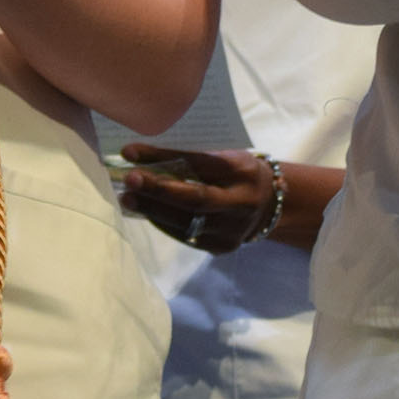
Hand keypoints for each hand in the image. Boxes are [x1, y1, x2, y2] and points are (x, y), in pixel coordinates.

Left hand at [118, 145, 278, 253]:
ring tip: (128, 197)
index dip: (164, 157)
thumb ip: (198, 157)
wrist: (271, 205)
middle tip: (129, 179)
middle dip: (158, 189)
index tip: (131, 151)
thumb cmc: (240, 172)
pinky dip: (162, 221)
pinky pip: (185, 236)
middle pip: (195, 199)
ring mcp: (231, 230)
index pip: (200, 163)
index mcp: (243, 171)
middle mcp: (241, 203)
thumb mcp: (229, 156)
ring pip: (186, 222)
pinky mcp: (220, 247)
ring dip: (152, 209)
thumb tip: (150, 154)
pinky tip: (146, 211)